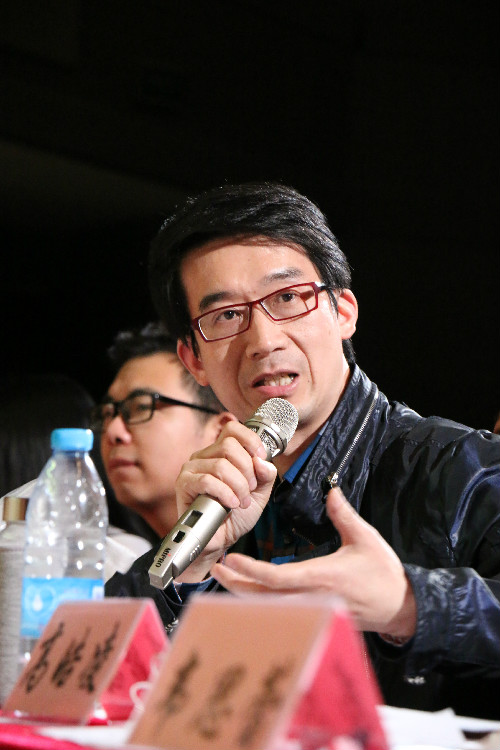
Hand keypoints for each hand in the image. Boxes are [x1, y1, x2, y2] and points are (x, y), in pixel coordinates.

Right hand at [174, 417, 276, 582]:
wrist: (221, 540)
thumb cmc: (237, 516)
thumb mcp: (260, 493)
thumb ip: (266, 475)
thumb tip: (262, 461)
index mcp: (221, 452)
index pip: (232, 429)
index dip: (250, 439)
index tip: (260, 456)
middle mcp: (204, 456)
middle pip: (229, 446)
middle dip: (246, 470)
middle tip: (250, 489)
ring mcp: (192, 468)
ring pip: (220, 464)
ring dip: (238, 485)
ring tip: (241, 501)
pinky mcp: (183, 484)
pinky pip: (207, 481)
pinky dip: (225, 493)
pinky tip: (231, 504)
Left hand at [211, 487, 416, 637]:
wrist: (399, 606)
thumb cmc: (382, 573)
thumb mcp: (365, 538)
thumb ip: (343, 514)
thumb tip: (331, 490)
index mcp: (320, 576)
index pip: (277, 577)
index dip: (251, 570)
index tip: (233, 558)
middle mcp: (311, 596)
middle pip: (265, 597)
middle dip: (237, 584)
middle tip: (217, 568)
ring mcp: (312, 607)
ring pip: (270, 605)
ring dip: (245, 592)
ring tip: (226, 576)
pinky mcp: (314, 612)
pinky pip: (281, 609)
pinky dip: (261, 599)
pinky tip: (249, 589)